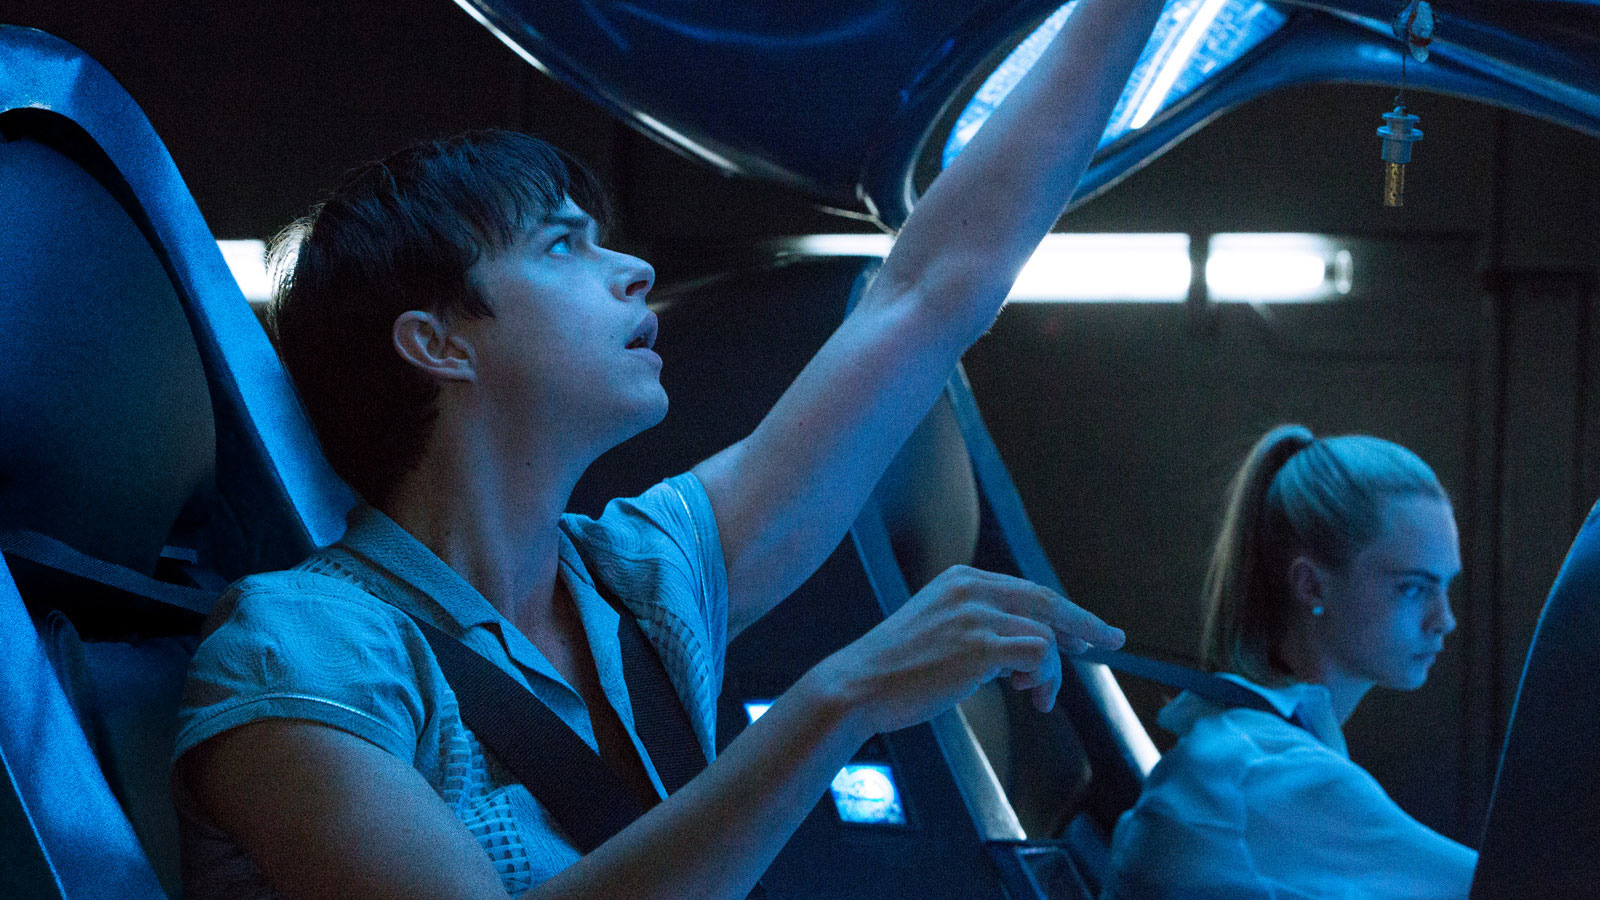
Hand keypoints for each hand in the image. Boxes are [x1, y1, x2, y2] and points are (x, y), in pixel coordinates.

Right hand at [811, 565, 1123, 735]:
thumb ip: (976, 629)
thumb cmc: (893, 672)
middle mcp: (971, 588)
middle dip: (1083, 624)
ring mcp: (976, 614)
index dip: (1061, 612)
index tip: (1085, 630)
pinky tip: (1030, 695)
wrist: (855, 687)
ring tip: (1037, 698)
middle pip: (1047, 600)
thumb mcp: (936, 632)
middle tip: (1111, 642)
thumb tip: (1022, 654)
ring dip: (1052, 672)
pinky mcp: (981, 645)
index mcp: (960, 580)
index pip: (1026, 591)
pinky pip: (1039, 655)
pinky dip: (1045, 677)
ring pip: (1045, 635)